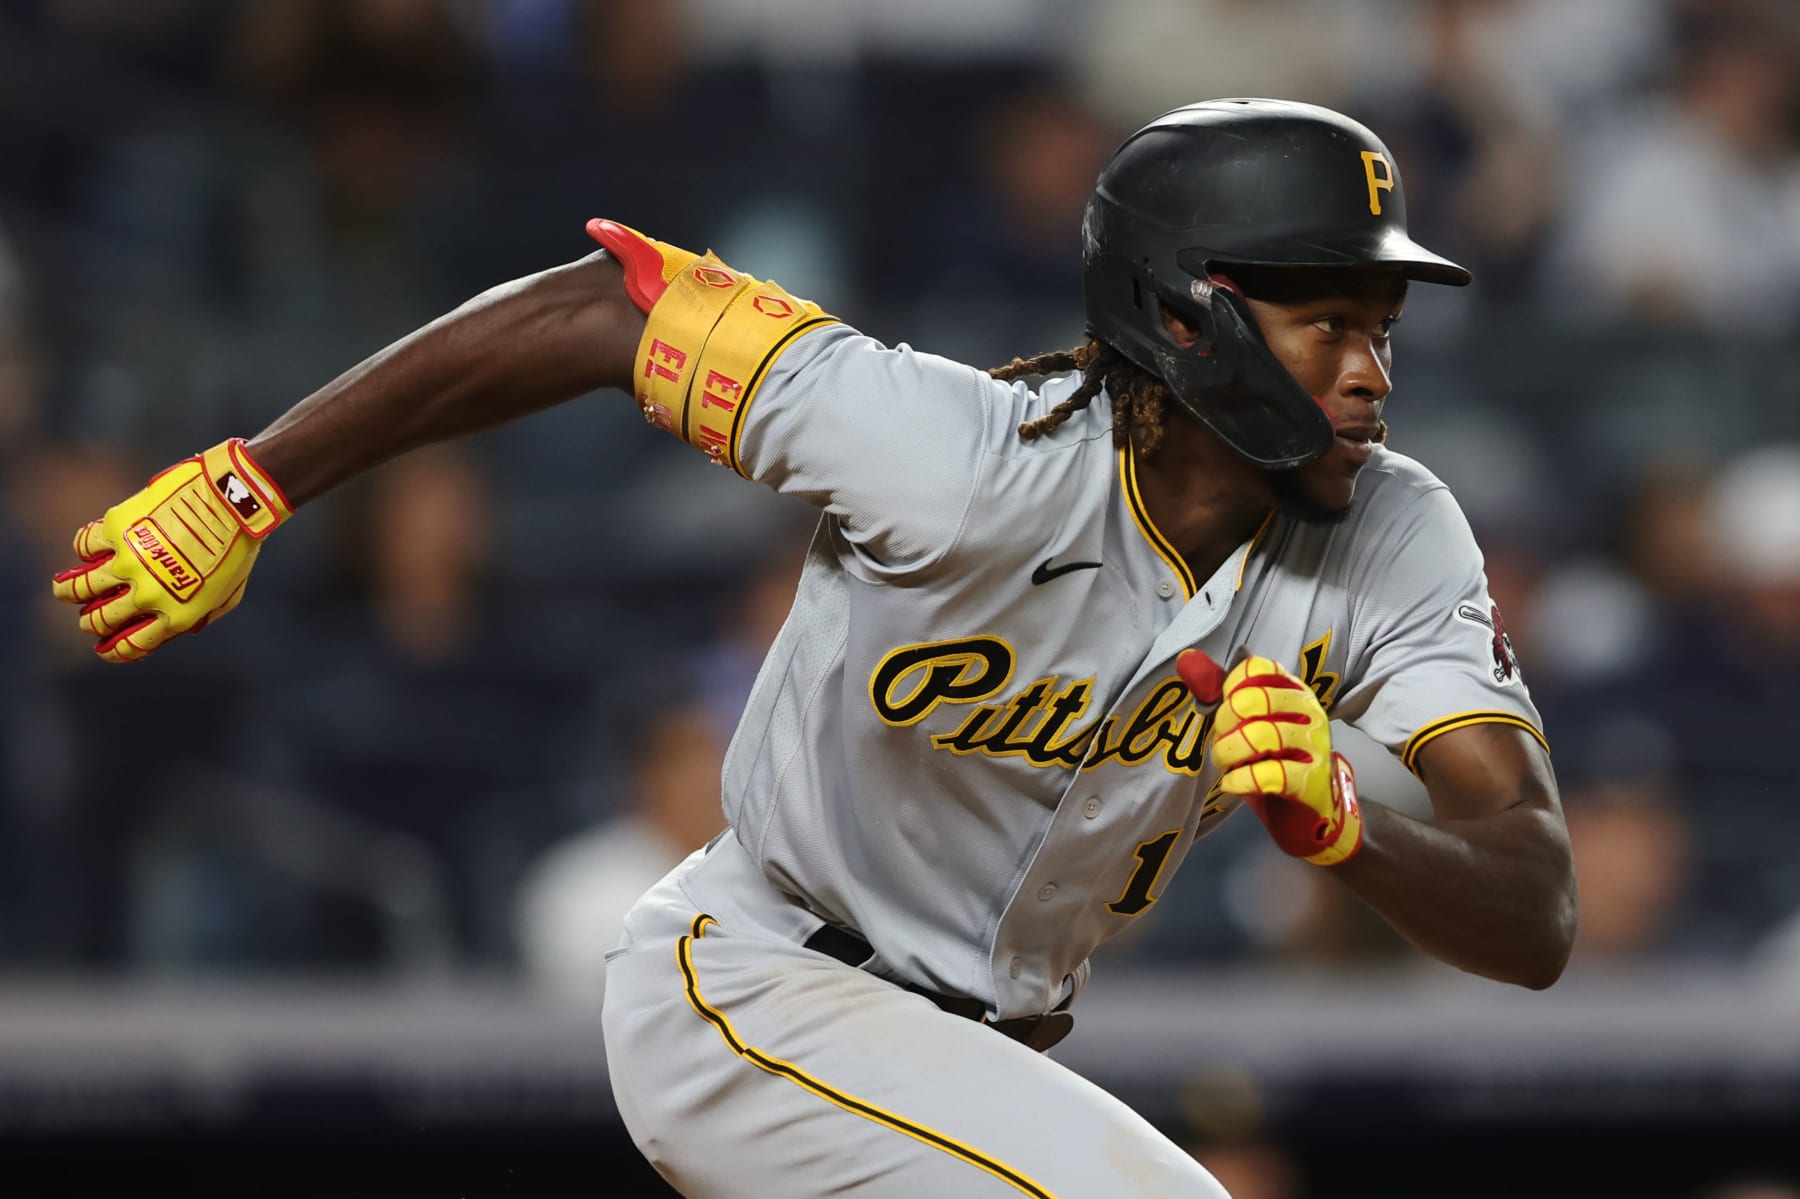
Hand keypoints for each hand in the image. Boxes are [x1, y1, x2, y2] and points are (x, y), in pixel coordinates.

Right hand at [50, 438, 290, 661]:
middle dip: (89, 623)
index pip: (131, 645)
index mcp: (176, 616)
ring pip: (79, 588)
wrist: (232, 502)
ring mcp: (128, 562)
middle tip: (86, 618)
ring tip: (63, 591)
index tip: (103, 646)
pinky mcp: (117, 529)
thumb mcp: (229, 593)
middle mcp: (147, 595)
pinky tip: (89, 551)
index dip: (112, 649)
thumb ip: (202, 614)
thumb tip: (180, 628)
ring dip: (68, 592)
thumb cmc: (239, 547)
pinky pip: (84, 545)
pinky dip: (84, 550)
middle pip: (99, 619)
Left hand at [1177, 649, 1362, 865]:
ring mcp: (1314, 744)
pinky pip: (1269, 775)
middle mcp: (1309, 710)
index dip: (1228, 690)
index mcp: (1292, 689)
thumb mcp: (1245, 721)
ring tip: (1225, 764)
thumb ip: (1217, 690)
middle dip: (1224, 723)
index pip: (1255, 669)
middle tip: (1223, 741)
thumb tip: (1186, 658)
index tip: (1226, 712)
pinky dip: (1240, 779)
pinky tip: (1232, 783)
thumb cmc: (1272, 758)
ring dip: (1228, 752)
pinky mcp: (1311, 779)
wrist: (1306, 810)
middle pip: (1253, 700)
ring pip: (1260, 736)